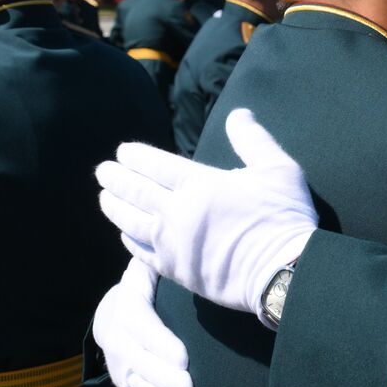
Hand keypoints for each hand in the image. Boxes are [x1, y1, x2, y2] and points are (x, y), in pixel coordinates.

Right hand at [92, 259, 192, 386]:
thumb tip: (166, 249)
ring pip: (136, 383)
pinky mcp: (121, 380)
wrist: (114, 311)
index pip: (141, 326)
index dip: (161, 344)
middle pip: (138, 360)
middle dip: (164, 378)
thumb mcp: (146, 270)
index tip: (184, 358)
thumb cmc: (145, 287)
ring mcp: (117, 362)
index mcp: (125, 307)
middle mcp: (115, 337)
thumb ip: (156, 263)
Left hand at [96, 107, 317, 325]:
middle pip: (137, 191)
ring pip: (132, 222)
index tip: (122, 151)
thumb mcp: (278, 168)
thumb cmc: (284, 217)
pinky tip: (124, 235)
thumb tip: (237, 114)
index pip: (156, 165)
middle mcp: (179, 213)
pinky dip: (129, 242)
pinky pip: (142, 254)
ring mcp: (174, 244)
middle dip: (116, 179)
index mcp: (200, 184)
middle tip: (101, 171)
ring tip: (104, 198)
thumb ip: (253, 139)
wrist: (285, 273)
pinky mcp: (178, 272)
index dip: (135, 156)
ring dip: (115, 208)